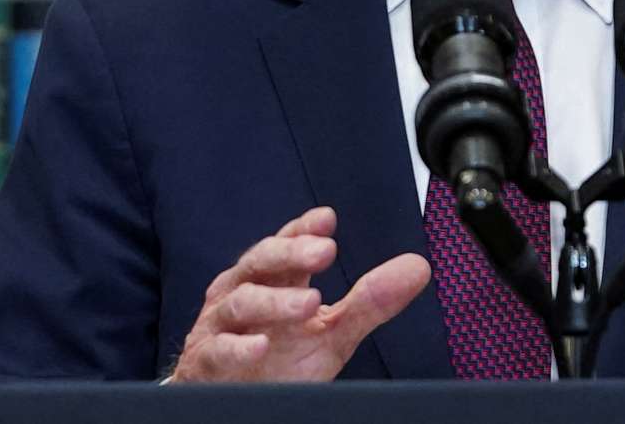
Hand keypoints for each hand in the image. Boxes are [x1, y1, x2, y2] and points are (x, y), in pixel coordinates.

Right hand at [170, 206, 431, 382]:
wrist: (239, 404)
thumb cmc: (280, 362)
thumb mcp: (332, 334)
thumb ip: (370, 301)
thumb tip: (418, 267)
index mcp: (273, 281)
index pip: (285, 246)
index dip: (302, 231)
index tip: (326, 220)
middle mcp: (243, 294)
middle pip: (261, 262)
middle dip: (291, 252)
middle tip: (324, 251)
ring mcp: (221, 327)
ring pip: (241, 302)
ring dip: (275, 300)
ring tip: (310, 302)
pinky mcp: (207, 362)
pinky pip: (218, 350)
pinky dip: (238, 347)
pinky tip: (261, 346)